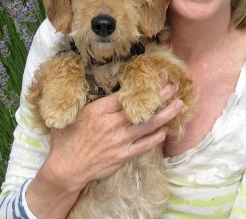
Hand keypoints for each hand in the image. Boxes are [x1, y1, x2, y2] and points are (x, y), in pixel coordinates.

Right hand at [26, 83, 181, 218]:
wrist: (66, 168)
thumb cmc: (68, 138)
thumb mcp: (75, 113)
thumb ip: (91, 100)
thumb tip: (100, 84)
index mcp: (100, 110)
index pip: (127, 95)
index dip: (144, 86)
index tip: (156, 78)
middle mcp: (113, 124)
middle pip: (143, 107)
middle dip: (162, 95)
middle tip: (175, 86)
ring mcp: (120, 140)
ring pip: (149, 125)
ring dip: (166, 114)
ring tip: (179, 105)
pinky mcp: (124, 155)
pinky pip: (146, 144)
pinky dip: (157, 136)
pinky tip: (166, 129)